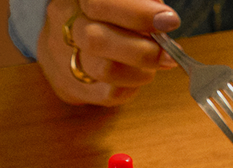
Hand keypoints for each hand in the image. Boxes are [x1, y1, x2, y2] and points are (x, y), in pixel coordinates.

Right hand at [36, 0, 179, 105]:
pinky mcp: (71, 86)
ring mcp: (63, 57)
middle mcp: (65, 25)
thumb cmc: (104, 16)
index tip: (169, 21)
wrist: (65, 42)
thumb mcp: (119, 3)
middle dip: (141, 50)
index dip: (137, 13)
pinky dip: (133, 86)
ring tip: (158, 62)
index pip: (100, 3)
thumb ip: (140, 4)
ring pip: (103, 70)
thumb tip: (163, 18)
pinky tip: (140, 75)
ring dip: (141, 70)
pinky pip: (108, 93)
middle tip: (169, 54)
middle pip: (96, 40)